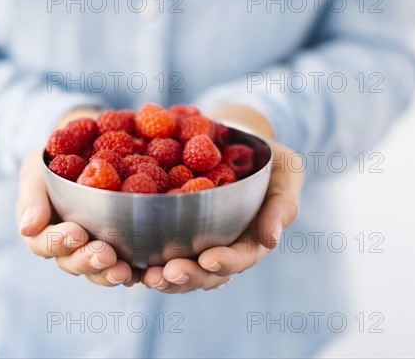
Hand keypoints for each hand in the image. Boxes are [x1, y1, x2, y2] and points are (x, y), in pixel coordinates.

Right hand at [15, 108, 139, 286]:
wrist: (87, 148)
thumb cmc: (55, 161)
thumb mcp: (36, 170)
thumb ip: (32, 196)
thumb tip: (27, 227)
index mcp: (43, 231)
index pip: (45, 244)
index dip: (59, 242)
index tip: (77, 232)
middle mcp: (68, 247)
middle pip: (73, 263)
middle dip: (88, 261)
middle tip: (105, 254)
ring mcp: (94, 249)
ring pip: (99, 271)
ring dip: (109, 273)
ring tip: (123, 269)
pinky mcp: (121, 247)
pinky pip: (127, 266)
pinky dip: (136, 271)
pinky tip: (147, 271)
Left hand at [141, 104, 303, 292]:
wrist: (231, 137)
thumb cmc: (265, 156)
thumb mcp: (286, 171)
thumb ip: (282, 203)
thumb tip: (271, 240)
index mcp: (251, 237)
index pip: (241, 256)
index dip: (226, 262)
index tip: (208, 259)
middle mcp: (223, 246)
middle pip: (206, 273)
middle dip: (187, 277)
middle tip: (166, 274)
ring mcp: (196, 242)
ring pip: (180, 270)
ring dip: (163, 277)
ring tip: (146, 276)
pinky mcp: (171, 229)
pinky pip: (158, 248)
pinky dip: (144, 258)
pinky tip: (128, 259)